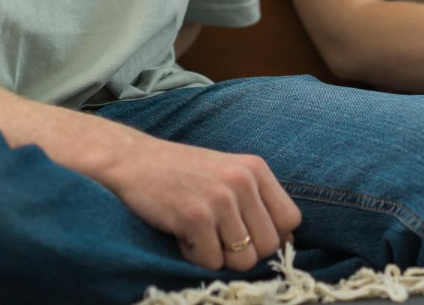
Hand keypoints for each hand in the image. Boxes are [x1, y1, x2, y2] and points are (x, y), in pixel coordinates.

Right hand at [102, 134, 301, 271]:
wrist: (132, 161)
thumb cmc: (181, 172)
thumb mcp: (228, 174)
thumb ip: (257, 201)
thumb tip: (287, 241)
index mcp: (255, 168)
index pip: (291, 219)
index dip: (272, 235)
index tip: (246, 235)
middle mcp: (242, 181)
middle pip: (268, 246)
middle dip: (243, 251)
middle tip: (215, 236)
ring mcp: (220, 199)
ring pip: (243, 260)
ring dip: (218, 256)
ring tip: (197, 232)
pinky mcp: (195, 217)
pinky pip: (211, 262)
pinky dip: (194, 256)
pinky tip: (181, 232)